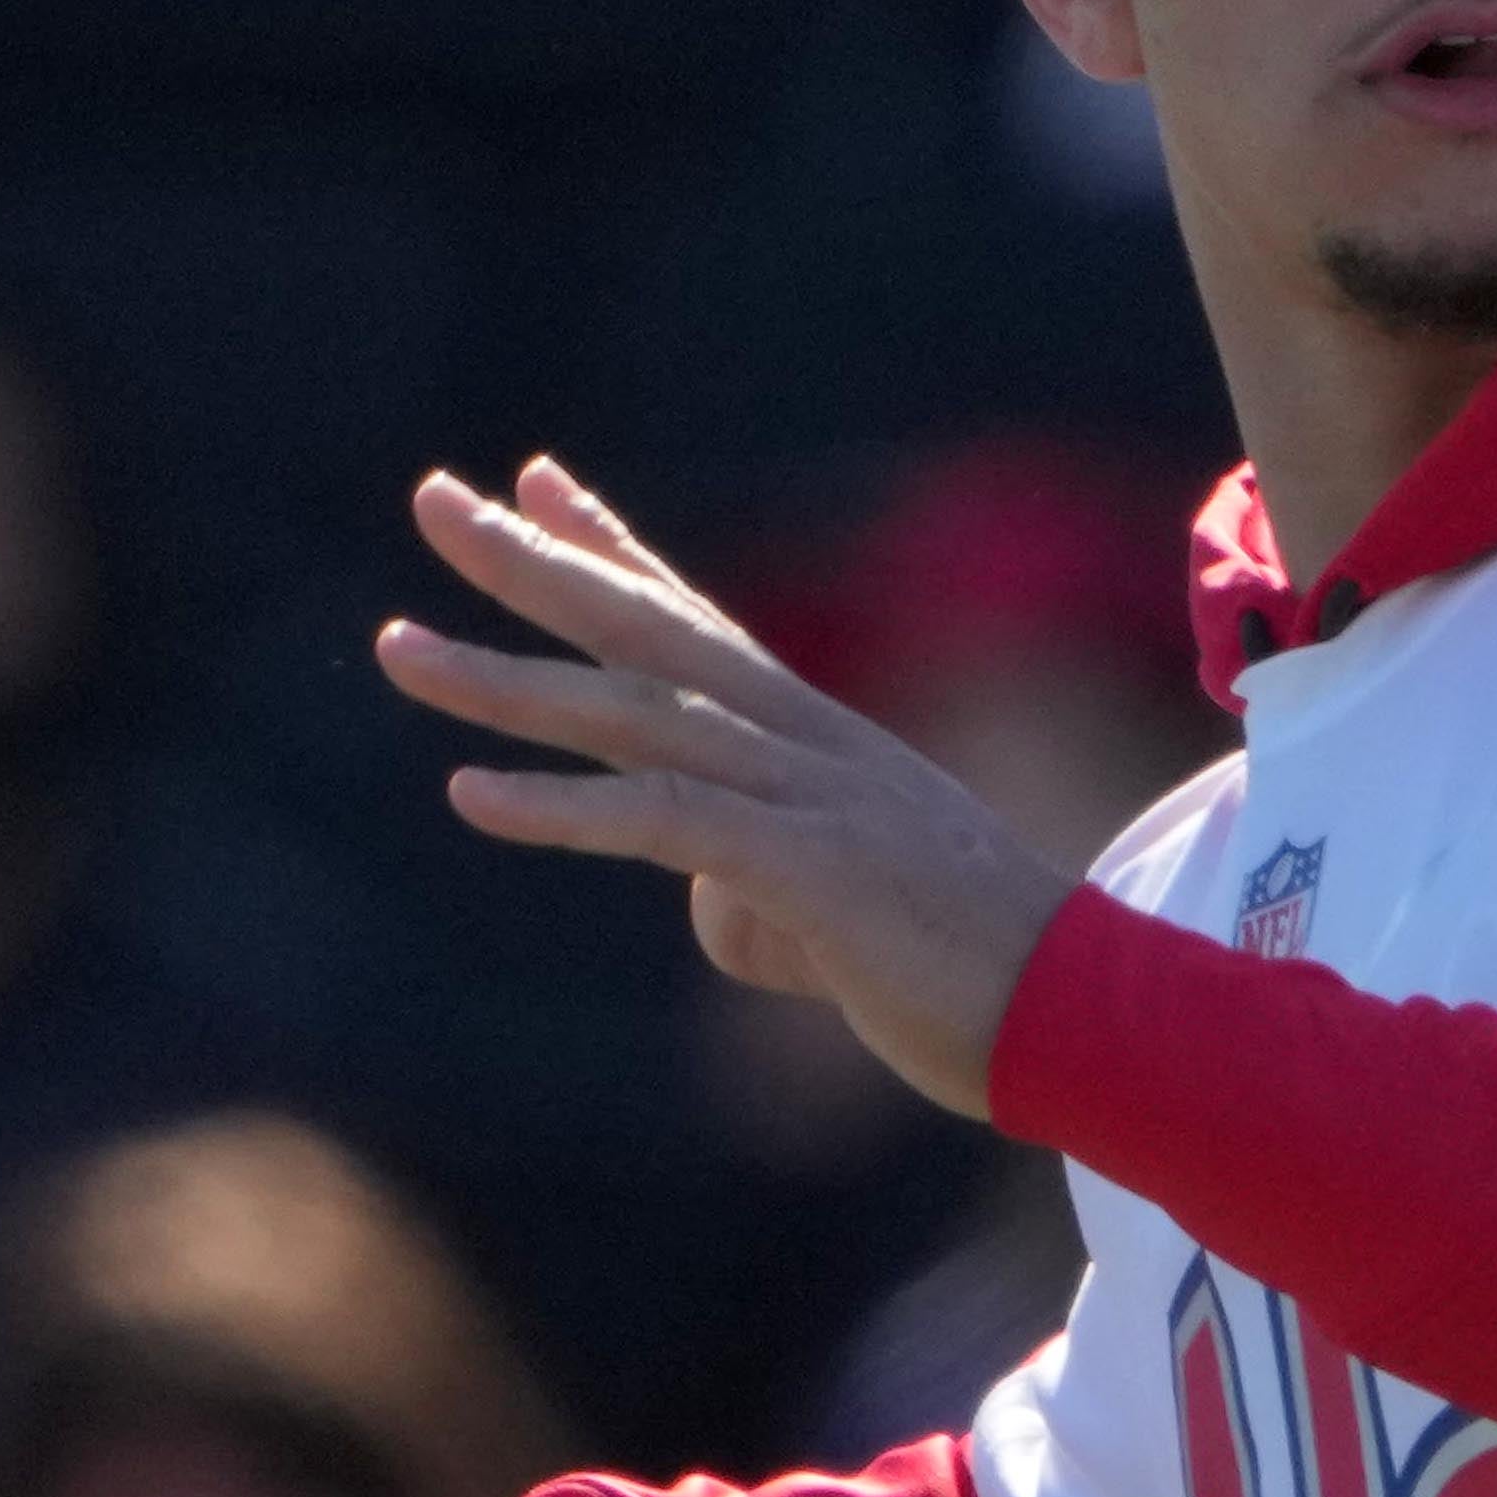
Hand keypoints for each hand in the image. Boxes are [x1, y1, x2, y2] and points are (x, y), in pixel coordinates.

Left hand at [378, 459, 1078, 1123]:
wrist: (1098, 1016)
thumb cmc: (983, 980)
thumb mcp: (849, 922)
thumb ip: (765, 896)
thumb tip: (710, 908)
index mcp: (822, 742)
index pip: (695, 619)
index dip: (609, 544)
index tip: (528, 480)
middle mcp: (809, 744)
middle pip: (648, 631)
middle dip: (534, 561)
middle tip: (431, 499)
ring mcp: (811, 796)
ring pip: (635, 714)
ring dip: (507, 680)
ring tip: (399, 649)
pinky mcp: (812, 868)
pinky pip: (663, 822)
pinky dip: (563, 806)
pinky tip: (471, 792)